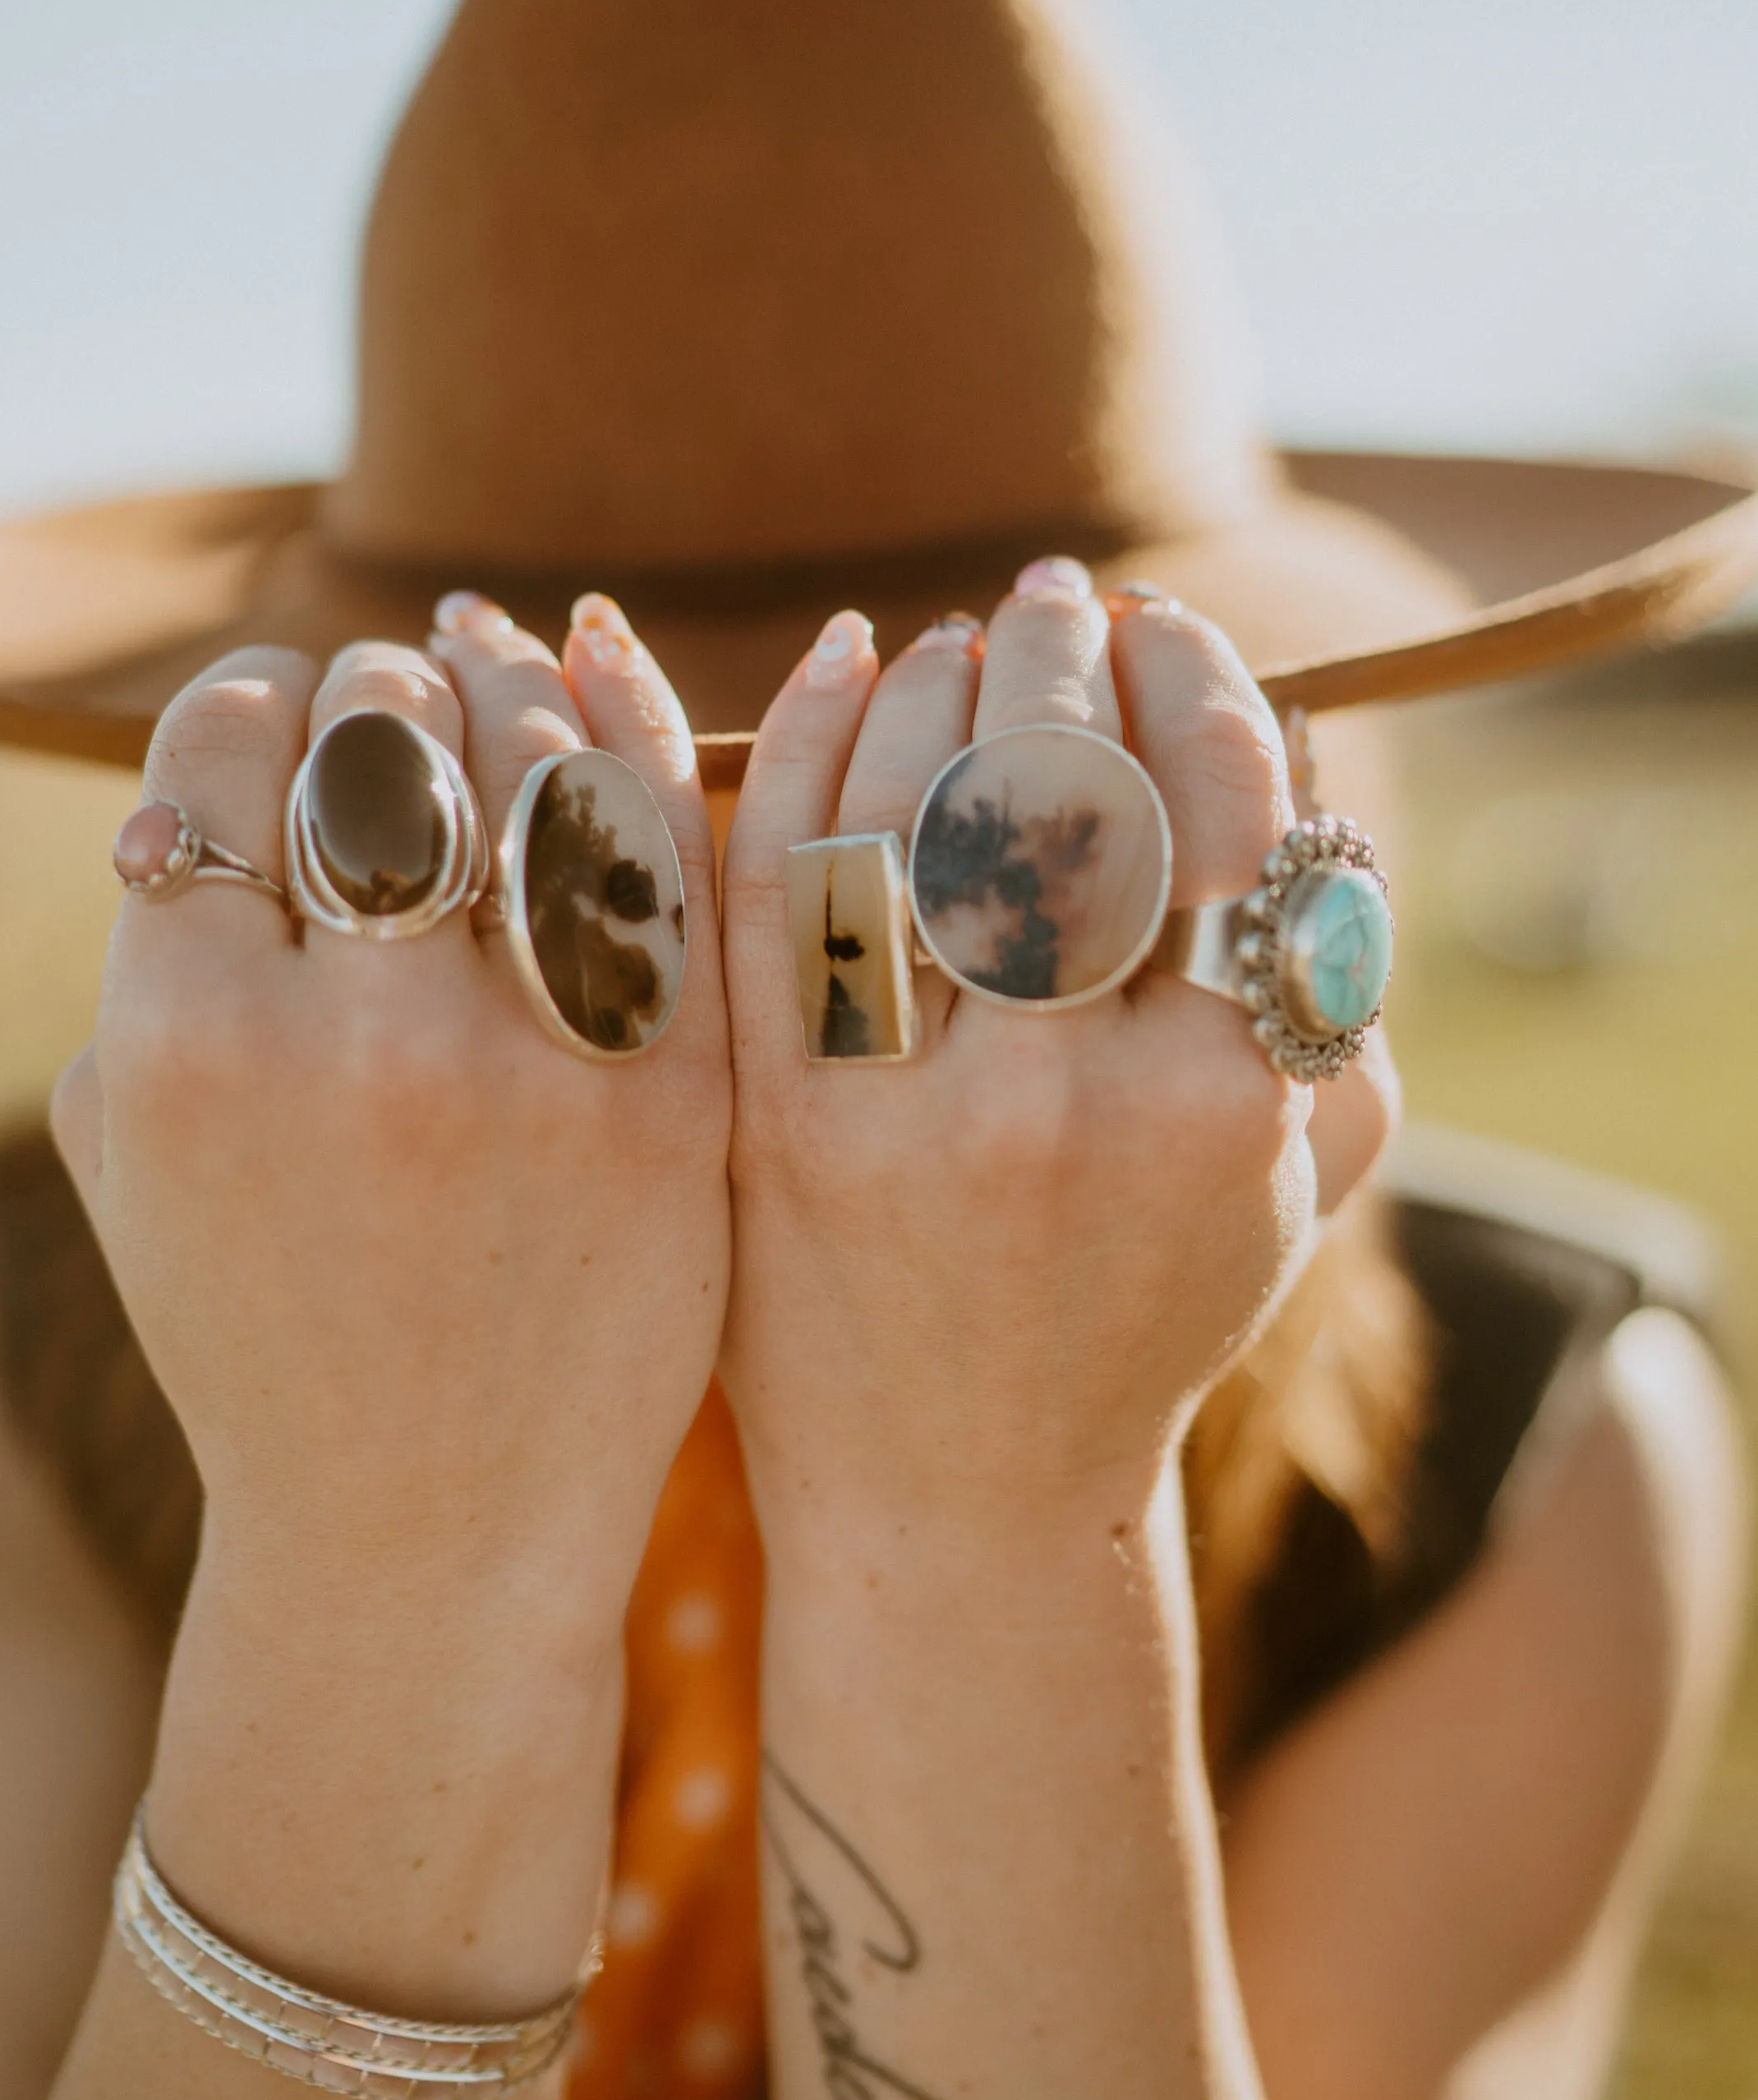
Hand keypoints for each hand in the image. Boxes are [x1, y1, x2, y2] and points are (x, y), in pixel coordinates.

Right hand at [52, 594, 731, 1663]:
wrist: (427, 1532)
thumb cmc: (258, 1329)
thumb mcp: (131, 1156)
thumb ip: (141, 969)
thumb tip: (185, 799)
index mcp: (188, 1038)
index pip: (223, 750)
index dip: (256, 700)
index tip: (285, 708)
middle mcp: (355, 1037)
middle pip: (382, 734)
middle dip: (385, 680)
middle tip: (399, 685)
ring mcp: (529, 1069)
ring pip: (539, 762)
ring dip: (516, 684)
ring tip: (502, 671)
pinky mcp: (670, 1102)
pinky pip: (665, 864)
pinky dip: (636, 755)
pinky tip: (608, 717)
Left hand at [718, 562, 1394, 1561]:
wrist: (961, 1498)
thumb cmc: (1145, 1311)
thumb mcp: (1291, 1175)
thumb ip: (1329, 986)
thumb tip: (1302, 755)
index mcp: (1222, 1109)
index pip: (1223, 810)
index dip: (1195, 682)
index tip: (1169, 629)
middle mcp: (1066, 1107)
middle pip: (1062, 789)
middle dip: (1064, 656)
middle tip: (1055, 601)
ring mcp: (902, 1119)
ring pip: (910, 815)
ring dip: (940, 683)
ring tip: (961, 643)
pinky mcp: (770, 1126)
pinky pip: (774, 884)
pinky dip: (809, 747)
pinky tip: (848, 676)